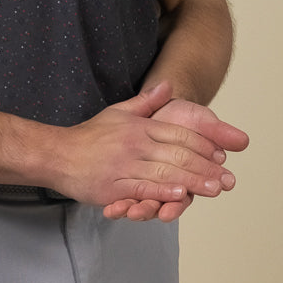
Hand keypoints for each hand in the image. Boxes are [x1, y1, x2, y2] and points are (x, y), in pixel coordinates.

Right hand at [55, 81, 242, 214]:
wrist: (56, 153)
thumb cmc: (89, 136)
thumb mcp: (119, 112)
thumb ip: (146, 102)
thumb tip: (168, 86)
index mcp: (139, 127)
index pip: (179, 134)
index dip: (203, 145)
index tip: (221, 156)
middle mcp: (135, 144)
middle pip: (177, 155)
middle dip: (205, 167)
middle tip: (227, 178)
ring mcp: (124, 165)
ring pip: (165, 173)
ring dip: (193, 182)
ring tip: (214, 189)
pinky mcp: (113, 186)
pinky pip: (141, 188)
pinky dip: (162, 192)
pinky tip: (180, 196)